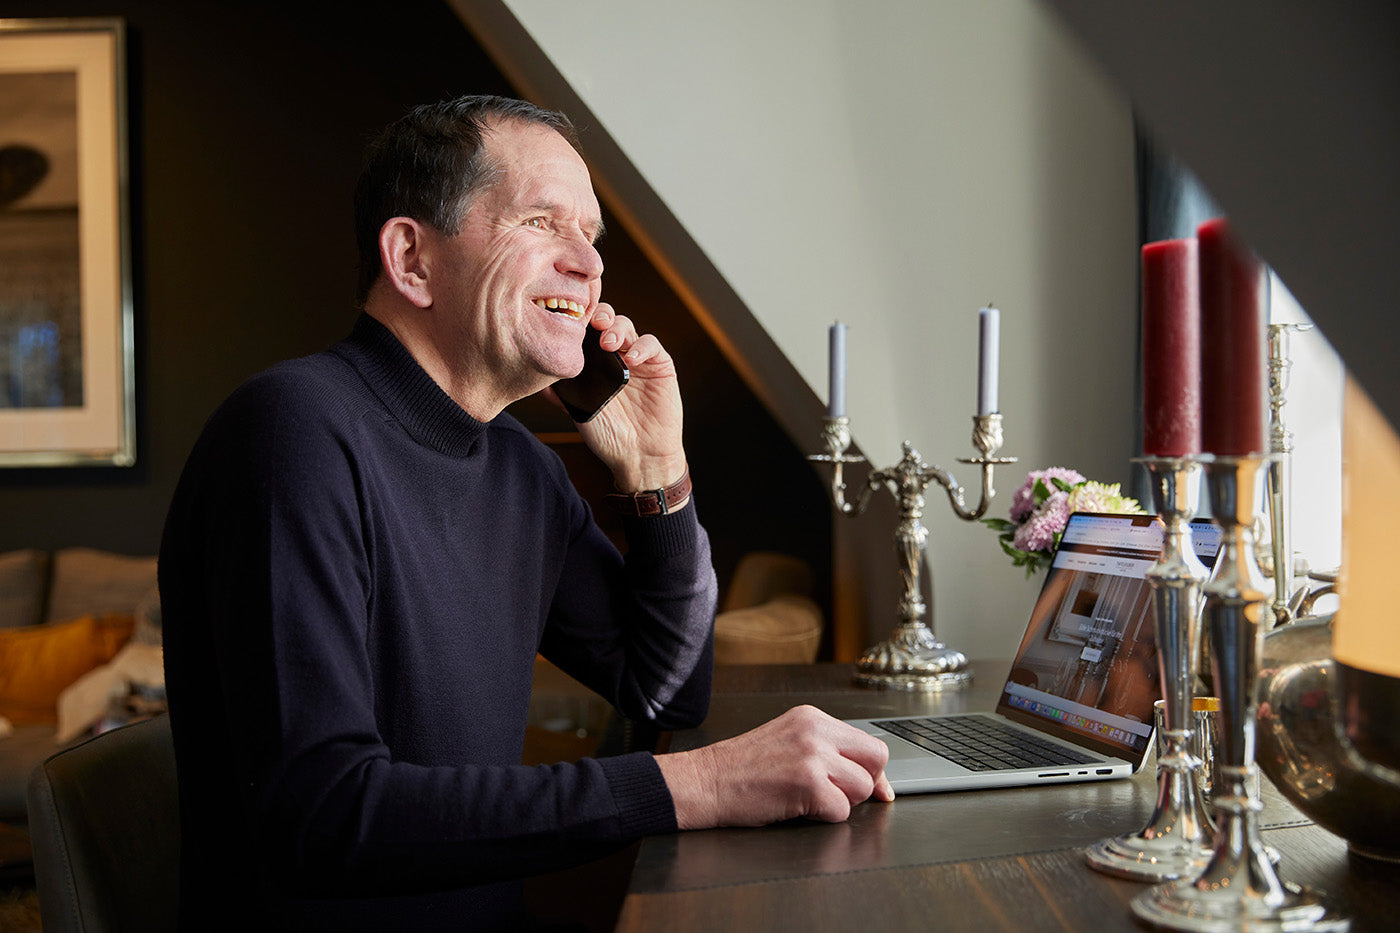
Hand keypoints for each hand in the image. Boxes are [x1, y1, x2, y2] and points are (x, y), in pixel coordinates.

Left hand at [572, 304, 686, 491]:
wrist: (638, 456)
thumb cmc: (608, 434)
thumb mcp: (578, 411)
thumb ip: (560, 391)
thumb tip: (534, 376)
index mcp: (593, 361)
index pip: (585, 329)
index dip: (578, 319)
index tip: (568, 322)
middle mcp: (615, 354)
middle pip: (605, 319)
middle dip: (598, 315)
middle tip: (591, 325)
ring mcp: (638, 358)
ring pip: (626, 326)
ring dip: (616, 329)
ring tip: (608, 344)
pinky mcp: (660, 365)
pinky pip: (651, 344)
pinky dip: (641, 347)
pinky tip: (631, 360)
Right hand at [656, 705, 894, 828]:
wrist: (705, 781)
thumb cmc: (741, 768)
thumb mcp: (787, 741)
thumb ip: (826, 750)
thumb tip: (871, 778)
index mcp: (812, 718)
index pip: (868, 743)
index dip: (873, 771)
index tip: (876, 788)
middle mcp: (816, 731)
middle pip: (876, 760)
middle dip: (864, 784)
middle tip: (838, 794)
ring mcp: (813, 756)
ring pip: (862, 788)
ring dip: (841, 802)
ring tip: (809, 799)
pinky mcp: (808, 784)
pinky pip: (841, 810)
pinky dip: (824, 817)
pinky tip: (798, 808)